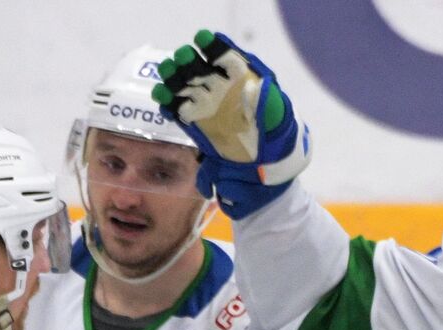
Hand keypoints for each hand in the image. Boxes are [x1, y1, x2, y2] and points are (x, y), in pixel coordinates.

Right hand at [153, 29, 310, 217]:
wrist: (267, 177)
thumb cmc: (279, 144)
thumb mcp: (279, 119)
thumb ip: (268, 101)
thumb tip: (258, 84)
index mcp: (243, 84)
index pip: (227, 59)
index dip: (216, 48)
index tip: (206, 40)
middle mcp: (223, 94)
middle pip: (201, 71)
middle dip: (190, 63)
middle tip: (181, 58)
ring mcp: (209, 110)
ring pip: (186, 90)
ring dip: (174, 80)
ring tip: (166, 74)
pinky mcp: (198, 129)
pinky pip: (180, 113)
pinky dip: (170, 106)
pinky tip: (163, 100)